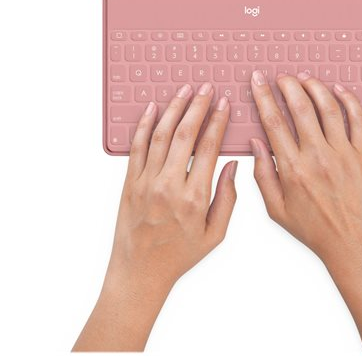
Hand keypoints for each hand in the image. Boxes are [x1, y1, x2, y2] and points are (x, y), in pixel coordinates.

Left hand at [74, 83, 236, 350]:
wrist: (140, 272)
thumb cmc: (179, 256)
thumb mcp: (214, 234)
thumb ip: (227, 198)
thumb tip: (232, 166)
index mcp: (194, 198)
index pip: (208, 148)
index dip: (217, 122)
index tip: (224, 105)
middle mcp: (168, 185)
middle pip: (184, 134)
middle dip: (198, 107)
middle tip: (207, 89)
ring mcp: (145, 182)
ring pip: (159, 135)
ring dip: (173, 109)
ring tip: (185, 91)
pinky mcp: (129, 184)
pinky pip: (136, 147)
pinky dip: (144, 125)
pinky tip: (153, 109)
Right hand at [249, 70, 361, 269]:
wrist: (351, 242)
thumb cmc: (313, 228)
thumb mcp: (276, 208)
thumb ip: (262, 174)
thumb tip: (256, 144)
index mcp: (293, 168)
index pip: (273, 122)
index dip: (263, 96)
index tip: (258, 81)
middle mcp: (318, 156)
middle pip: (300, 107)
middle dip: (287, 85)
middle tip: (281, 76)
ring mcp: (343, 153)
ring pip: (328, 108)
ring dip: (314, 87)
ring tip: (304, 78)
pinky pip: (358, 120)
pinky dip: (349, 100)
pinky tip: (338, 90)